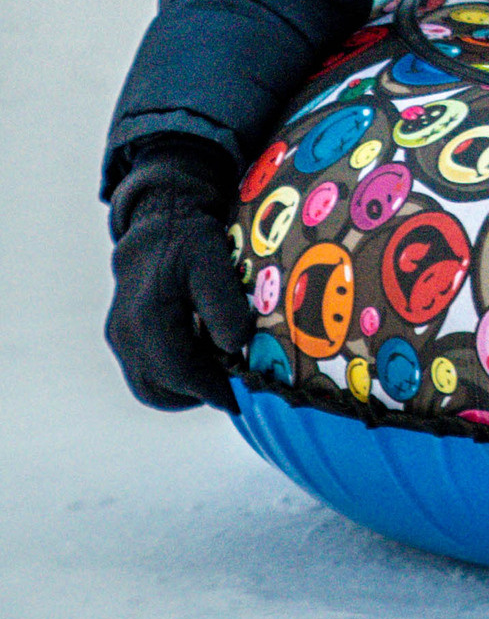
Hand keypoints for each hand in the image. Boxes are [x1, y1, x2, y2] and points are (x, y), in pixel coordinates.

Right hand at [106, 151, 251, 409]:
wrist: (157, 220)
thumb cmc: (189, 239)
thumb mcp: (214, 261)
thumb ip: (223, 304)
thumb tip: (234, 347)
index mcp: (147, 316)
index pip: (179, 374)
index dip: (212, 390)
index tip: (240, 398)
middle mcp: (125, 331)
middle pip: (160, 389)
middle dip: (197, 394)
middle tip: (230, 386)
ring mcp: (118, 336)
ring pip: (149, 387)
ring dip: (183, 389)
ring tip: (216, 372)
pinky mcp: (120, 337)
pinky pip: (144, 373)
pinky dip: (171, 378)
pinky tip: (198, 359)